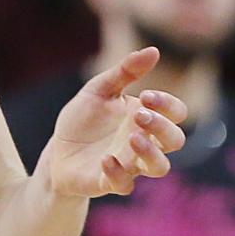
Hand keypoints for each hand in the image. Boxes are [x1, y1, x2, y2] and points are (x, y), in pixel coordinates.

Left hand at [44, 47, 186, 197]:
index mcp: (144, 117)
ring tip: (132, 138)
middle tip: (138, 115)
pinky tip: (106, 159)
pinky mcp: (110, 182)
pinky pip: (125, 185)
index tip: (145, 96)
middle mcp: (144, 142)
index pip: (176, 113)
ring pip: (160, 167)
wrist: (58, 151)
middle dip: (162, 127)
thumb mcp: (99, 89)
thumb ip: (125, 71)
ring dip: (151, 153)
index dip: (168, 105)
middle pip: (176, 140)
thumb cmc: (84, 119)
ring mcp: (130, 164)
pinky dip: (118, 173)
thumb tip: (154, 50)